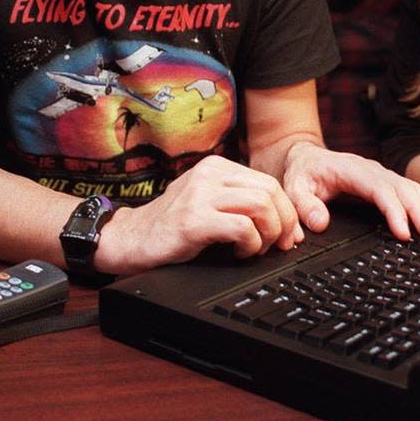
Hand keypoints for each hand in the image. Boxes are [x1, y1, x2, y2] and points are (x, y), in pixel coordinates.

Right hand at [96, 155, 301, 274]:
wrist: (130, 240)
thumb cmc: (172, 227)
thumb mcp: (208, 203)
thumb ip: (241, 204)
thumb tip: (286, 224)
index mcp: (216, 167)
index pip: (269, 182)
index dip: (287, 211)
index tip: (289, 234)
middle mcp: (209, 174)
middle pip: (270, 190)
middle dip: (284, 222)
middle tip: (280, 246)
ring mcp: (201, 194)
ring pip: (261, 205)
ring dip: (269, 233)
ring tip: (257, 249)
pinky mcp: (194, 219)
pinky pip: (242, 227)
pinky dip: (250, 244)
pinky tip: (239, 253)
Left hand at [282, 142, 419, 239]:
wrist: (305, 157)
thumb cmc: (302, 174)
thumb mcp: (294, 188)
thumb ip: (304, 206)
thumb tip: (319, 224)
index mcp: (351, 170)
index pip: (379, 189)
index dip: (394, 210)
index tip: (404, 232)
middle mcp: (372, 170)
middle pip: (402, 189)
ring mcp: (381, 175)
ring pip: (411, 190)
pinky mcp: (386, 182)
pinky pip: (412, 192)